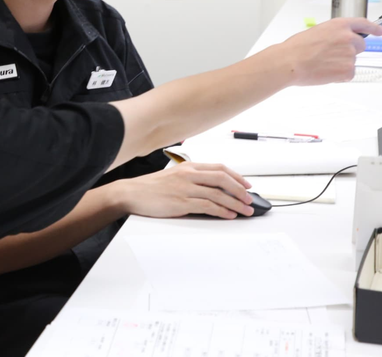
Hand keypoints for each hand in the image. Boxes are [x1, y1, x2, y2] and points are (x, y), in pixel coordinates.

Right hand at [114, 162, 253, 218]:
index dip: (236, 177)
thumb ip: (191, 179)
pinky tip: (229, 214)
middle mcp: (189, 175)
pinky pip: (208, 206)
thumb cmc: (150, 187)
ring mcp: (185, 188)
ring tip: (244, 210)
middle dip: (240, 190)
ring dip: (235, 203)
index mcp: (188, 166)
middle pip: (223, 178)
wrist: (131, 193)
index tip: (246, 185)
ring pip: (218, 194)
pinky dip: (222, 210)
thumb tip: (212, 189)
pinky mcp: (181, 202)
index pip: (219, 168)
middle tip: (249, 199)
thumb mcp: (173, 176)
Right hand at [280, 17, 381, 85]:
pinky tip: (325, 72)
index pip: (363, 24)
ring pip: (352, 61)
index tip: (380, 31)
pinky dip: (339, 76)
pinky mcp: (348, 69)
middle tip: (332, 56)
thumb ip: (333, 34)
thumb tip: (338, 43)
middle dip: (350, 51)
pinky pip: (349, 74)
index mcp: (339, 25)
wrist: (289, 62)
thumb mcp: (317, 32)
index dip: (374, 28)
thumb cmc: (296, 48)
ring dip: (341, 64)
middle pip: (360, 46)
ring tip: (322, 64)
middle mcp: (348, 38)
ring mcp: (349, 54)